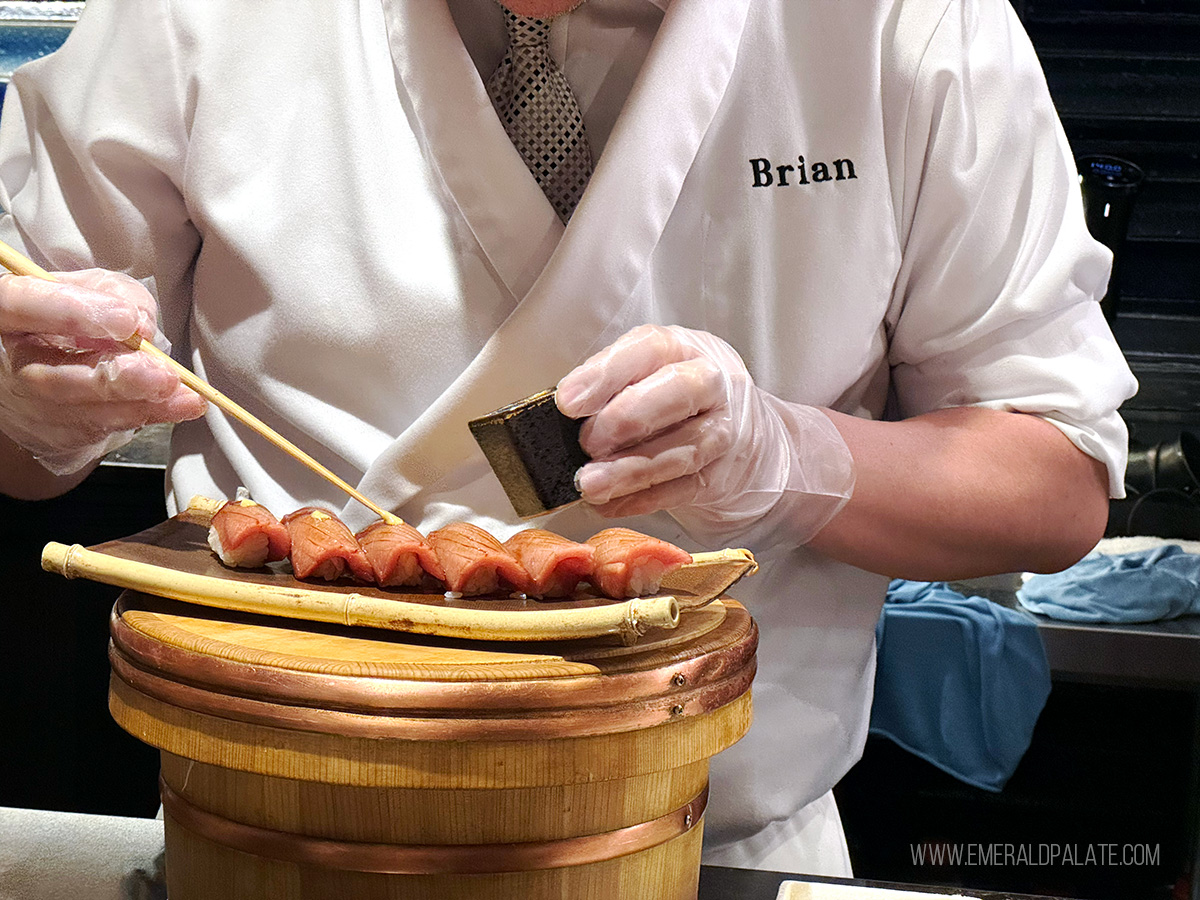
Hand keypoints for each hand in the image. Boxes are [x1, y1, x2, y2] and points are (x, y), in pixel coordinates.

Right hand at [0, 268, 205, 473]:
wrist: (65, 362)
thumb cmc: (77, 319)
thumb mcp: (97, 289)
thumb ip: (118, 293)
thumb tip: (140, 324)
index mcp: (13, 311)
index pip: (19, 305)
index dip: (70, 312)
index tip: (125, 319)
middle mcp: (15, 360)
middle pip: (51, 377)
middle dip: (114, 376)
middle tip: (160, 371)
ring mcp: (33, 402)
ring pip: (82, 410)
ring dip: (138, 402)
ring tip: (178, 390)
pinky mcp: (60, 430)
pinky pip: (106, 426)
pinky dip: (148, 414)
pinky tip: (179, 405)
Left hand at [555, 324, 854, 547]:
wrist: (747, 440)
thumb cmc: (679, 401)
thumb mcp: (652, 375)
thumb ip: (613, 387)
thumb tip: (559, 415)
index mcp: (685, 347)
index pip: (649, 349)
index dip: (606, 374)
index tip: (567, 401)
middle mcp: (713, 382)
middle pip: (678, 392)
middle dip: (626, 418)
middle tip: (586, 443)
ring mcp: (725, 431)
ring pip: (681, 449)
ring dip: (630, 470)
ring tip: (589, 484)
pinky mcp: (723, 475)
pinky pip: (682, 489)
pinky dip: (642, 499)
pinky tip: (610, 504)